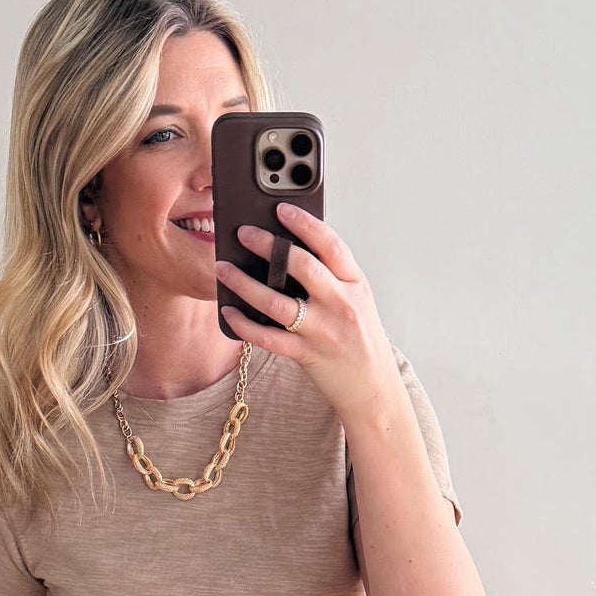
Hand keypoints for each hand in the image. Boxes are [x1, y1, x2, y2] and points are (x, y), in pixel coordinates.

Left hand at [214, 202, 401, 424]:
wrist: (372, 386)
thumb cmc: (359, 339)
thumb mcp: (356, 299)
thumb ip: (331, 276)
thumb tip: (287, 250)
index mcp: (354, 283)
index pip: (330, 245)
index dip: (305, 224)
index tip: (281, 209)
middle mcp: (341, 303)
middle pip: (301, 266)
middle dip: (267, 245)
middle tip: (242, 233)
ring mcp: (323, 330)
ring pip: (277, 302)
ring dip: (244, 283)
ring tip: (223, 269)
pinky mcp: (306, 354)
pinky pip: (268, 337)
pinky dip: (244, 324)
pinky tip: (228, 312)